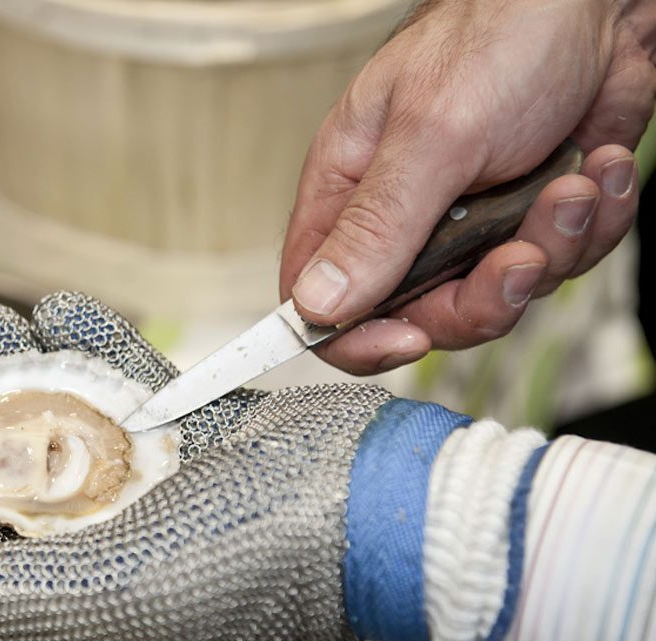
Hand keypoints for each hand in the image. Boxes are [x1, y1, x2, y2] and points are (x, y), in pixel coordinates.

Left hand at [0, 292, 394, 640]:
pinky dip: (93, 343)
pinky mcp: (197, 430)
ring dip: (12, 362)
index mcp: (82, 590)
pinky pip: (128, 382)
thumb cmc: (262, 564)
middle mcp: (111, 539)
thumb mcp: (127, 597)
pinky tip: (56, 306)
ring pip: (58, 414)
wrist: (386, 508)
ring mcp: (155, 482)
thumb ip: (20, 603)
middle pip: (3, 466)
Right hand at [280, 0, 655, 373]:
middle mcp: (404, 214)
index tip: (409, 338)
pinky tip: (594, 168)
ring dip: (553, 246)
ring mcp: (470, 218)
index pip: (319, 296)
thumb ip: (376, 226)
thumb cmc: (501, 33)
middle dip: (483, 295)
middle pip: (420, 314)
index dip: (356, 335)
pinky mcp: (530, 212)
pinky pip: (560, 261)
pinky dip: (592, 223)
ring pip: (498, 293)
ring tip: (572, 184)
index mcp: (350, 189)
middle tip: (519, 254)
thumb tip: (316, 303)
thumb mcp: (431, 135)